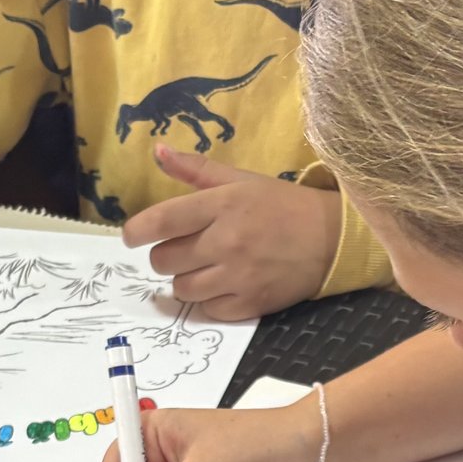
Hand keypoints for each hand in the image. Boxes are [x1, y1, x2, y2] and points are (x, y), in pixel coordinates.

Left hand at [122, 144, 341, 321]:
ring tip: (204, 268)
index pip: (162, 222)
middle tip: (183, 249)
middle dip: (165, 255)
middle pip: (164, 260)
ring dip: (185, 280)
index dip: (137, 231)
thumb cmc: (282, 206)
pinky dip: (209, 301)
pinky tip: (223, 286)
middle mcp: (226, 242)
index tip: (131, 237)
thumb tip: (158, 151)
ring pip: (182, 289)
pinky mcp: (250, 304)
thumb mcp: (241, 180)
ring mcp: (238, 277)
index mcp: (222, 205)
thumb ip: (196, 170)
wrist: (331, 241)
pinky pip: (207, 310)